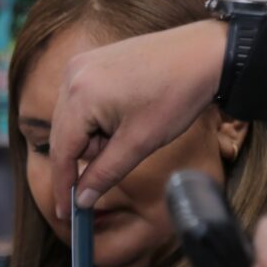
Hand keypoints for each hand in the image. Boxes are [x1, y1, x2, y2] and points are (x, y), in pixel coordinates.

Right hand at [50, 20, 226, 217]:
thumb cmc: (176, 95)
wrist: (205, 54)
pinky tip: (125, 116)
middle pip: (64, 135)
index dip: (63, 184)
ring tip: (130, 129)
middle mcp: (72, 75)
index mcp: (80, 94)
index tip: (65, 213)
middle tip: (118, 160)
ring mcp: (81, 64)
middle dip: (87, 155)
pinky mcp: (92, 61)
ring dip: (95, 137)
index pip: (61, 151)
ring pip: (73, 121)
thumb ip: (105, 174)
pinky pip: (81, 102)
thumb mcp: (139, 143)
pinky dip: (97, 119)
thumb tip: (81, 200)